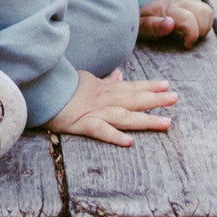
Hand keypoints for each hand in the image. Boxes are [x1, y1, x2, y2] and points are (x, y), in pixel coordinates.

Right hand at [46, 67, 176, 146]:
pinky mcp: (82, 124)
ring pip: (124, 116)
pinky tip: (129, 142)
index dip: (149, 86)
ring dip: (146, 119)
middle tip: (176, 98)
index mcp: (103, 89)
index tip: (167, 85)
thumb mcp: (86, 80)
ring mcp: (94, 111)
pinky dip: (114, 136)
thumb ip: (105, 80)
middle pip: (133, 99)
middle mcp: (103, 99)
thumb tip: (119, 75)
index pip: (130, 87)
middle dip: (155, 99)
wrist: (40, 91)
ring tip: (166, 122)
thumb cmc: (62, 87)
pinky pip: (100, 130)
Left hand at [139, 0, 213, 46]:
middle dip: (198, 30)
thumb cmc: (138, 23)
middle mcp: (177, 2)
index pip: (187, 17)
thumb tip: (170, 23)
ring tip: (190, 36)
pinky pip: (207, 13)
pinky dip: (205, 24)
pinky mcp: (189, 6)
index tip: (186, 45)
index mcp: (165, 7)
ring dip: (203, 26)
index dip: (191, 34)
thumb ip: (152, 25)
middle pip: (202, 11)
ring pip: (206, 11)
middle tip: (186, 41)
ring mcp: (184, 3)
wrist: (134, 12)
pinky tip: (193, 31)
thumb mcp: (139, 27)